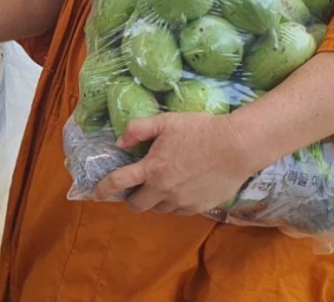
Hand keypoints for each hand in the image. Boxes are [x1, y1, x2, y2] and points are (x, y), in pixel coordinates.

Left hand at [92, 112, 258, 215]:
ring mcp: (182, 201)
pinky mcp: (199, 207)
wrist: (238, 147)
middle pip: (137, 205)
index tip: (96, 194)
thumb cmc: (200, 130)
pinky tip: (181, 189)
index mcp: (152, 169)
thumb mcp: (165, 122)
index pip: (118, 182)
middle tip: (136, 188)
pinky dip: (174, 203)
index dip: (103, 189)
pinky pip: (178, 211)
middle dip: (131, 198)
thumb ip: (138, 130)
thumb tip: (119, 142)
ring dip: (154, 200)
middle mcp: (163, 189)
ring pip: (158, 209)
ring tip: (161, 186)